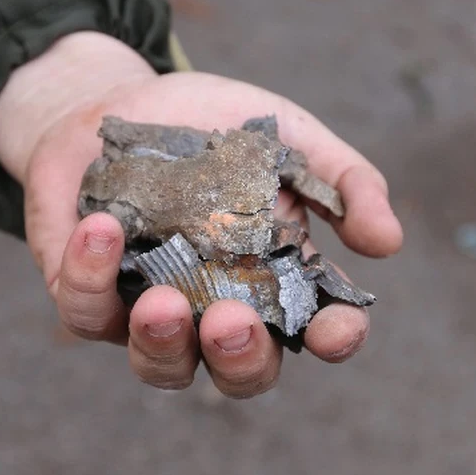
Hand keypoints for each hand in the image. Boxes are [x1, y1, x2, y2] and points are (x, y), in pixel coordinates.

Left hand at [0, 32, 402, 397]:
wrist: (115, 101)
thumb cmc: (209, 126)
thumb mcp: (286, 136)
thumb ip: (343, 182)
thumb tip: (389, 243)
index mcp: (272, 281)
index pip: (314, 331)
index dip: (332, 339)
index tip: (337, 328)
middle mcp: (215, 310)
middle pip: (238, 372)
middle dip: (239, 359)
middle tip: (231, 320)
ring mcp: (150, 310)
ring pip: (159, 366)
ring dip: (161, 344)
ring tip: (162, 301)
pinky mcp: (88, 295)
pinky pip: (86, 312)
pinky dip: (91, 279)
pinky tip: (102, 230)